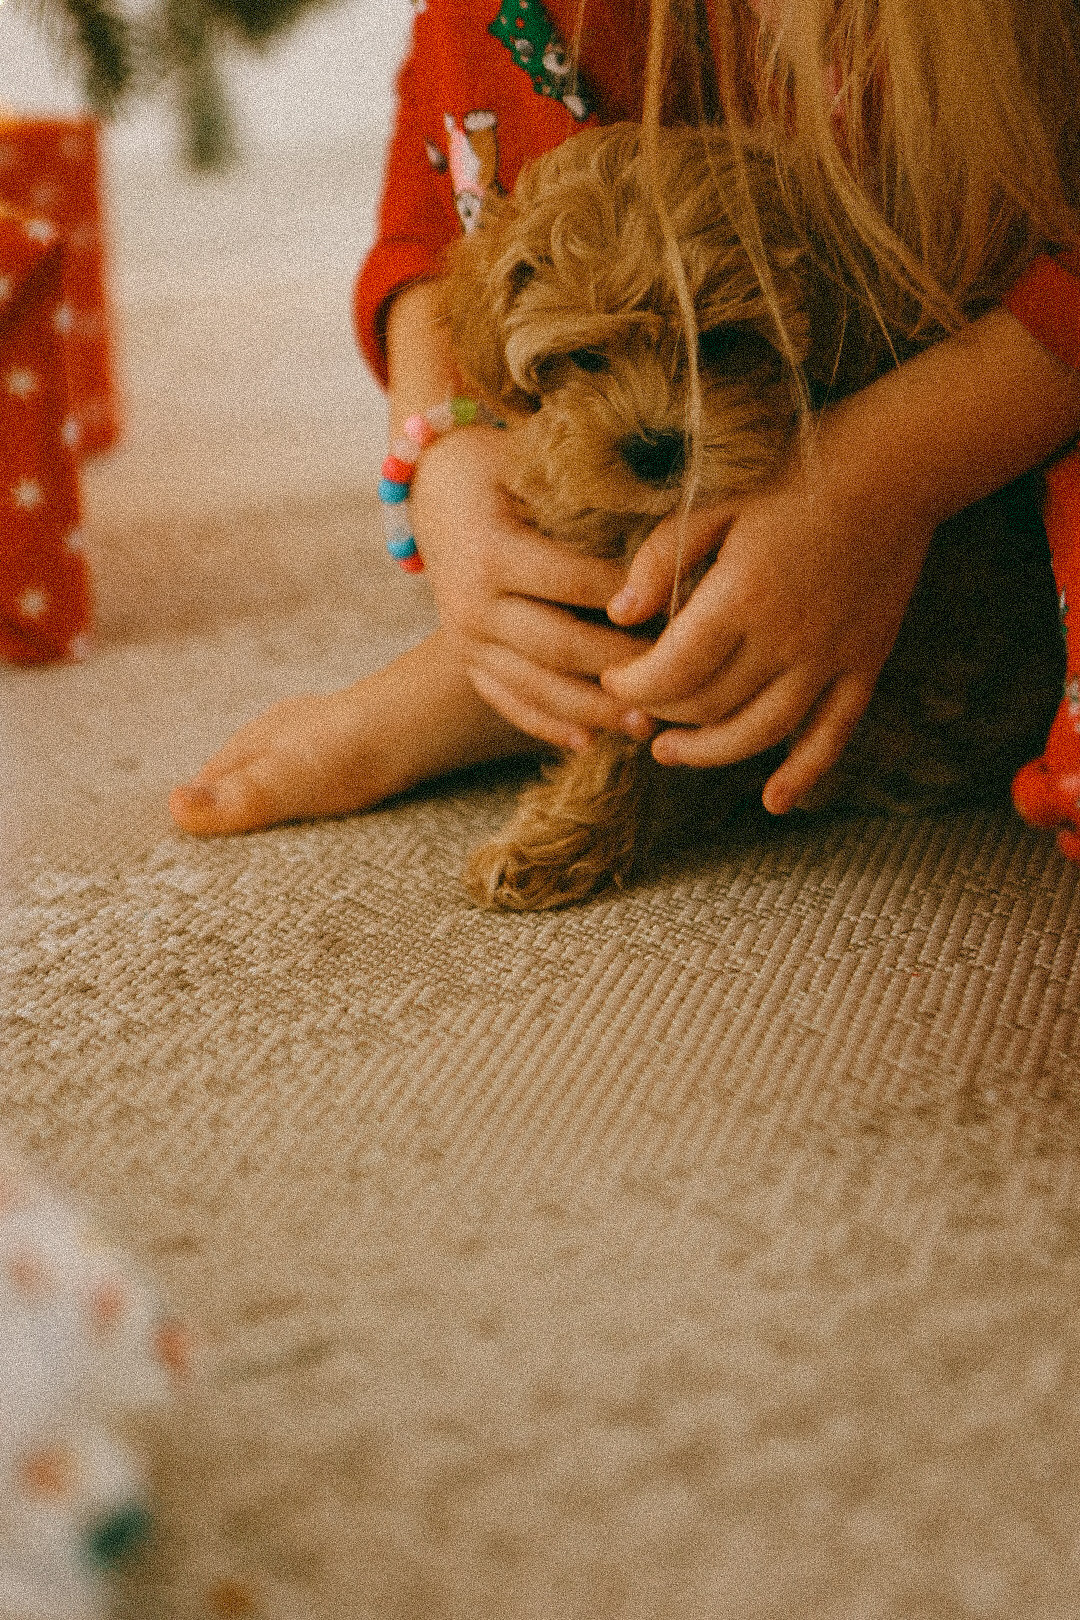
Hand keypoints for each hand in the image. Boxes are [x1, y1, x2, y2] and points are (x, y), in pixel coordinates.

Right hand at [411, 425, 657, 750]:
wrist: (428, 489)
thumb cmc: (496, 466)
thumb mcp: (532, 463)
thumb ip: (587, 492)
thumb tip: (665, 516)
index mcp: (493, 552)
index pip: (574, 584)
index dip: (629, 600)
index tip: (683, 611)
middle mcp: (472, 604)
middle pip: (559, 647)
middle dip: (620, 669)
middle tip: (676, 683)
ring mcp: (465, 639)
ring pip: (536, 687)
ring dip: (593, 711)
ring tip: (645, 725)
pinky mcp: (465, 660)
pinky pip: (508, 702)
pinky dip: (546, 724)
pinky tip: (588, 742)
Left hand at [601, 417, 935, 812]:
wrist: (893, 470)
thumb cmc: (791, 478)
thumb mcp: (714, 503)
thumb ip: (661, 560)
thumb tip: (618, 615)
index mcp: (740, 597)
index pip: (670, 672)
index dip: (632, 686)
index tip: (612, 679)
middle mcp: (786, 639)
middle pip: (708, 706)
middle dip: (661, 715)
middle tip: (636, 712)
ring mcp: (829, 658)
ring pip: (760, 733)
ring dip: (710, 754)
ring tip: (671, 753)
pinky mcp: (864, 665)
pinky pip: (832, 734)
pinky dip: (803, 773)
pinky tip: (774, 802)